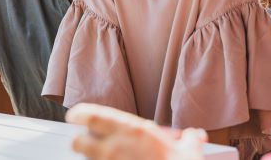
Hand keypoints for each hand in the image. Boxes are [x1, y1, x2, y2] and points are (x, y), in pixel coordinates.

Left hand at [66, 104, 206, 159]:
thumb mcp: (189, 151)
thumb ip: (190, 140)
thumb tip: (196, 136)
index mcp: (132, 131)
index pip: (94, 116)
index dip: (80, 114)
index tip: (75, 115)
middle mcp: (116, 148)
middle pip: (78, 142)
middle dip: (78, 142)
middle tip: (82, 142)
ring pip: (86, 159)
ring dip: (90, 158)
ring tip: (101, 157)